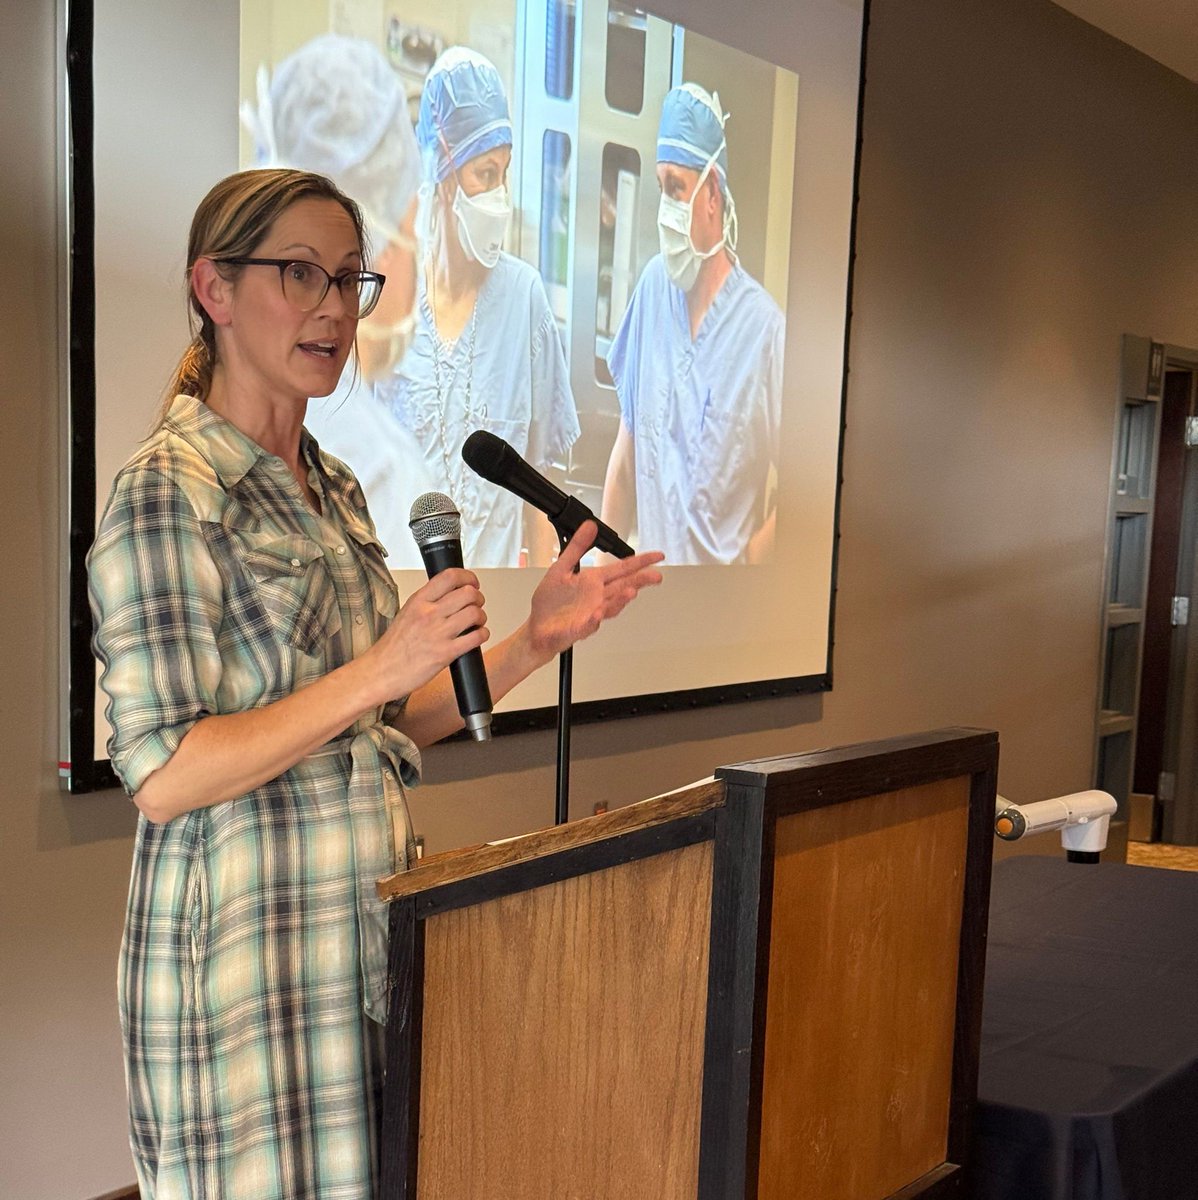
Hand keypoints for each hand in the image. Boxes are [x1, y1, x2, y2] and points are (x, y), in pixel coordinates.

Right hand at [361, 568, 488, 704]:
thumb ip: (427, 603)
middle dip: (478, 598)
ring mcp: (438, 633)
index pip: (450, 577)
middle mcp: (428, 614)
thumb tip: (449, 595)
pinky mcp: (445, 653)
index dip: (468, 577)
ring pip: (474, 613)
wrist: (380, 672)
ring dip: (481, 616)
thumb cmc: (392, 648)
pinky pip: (475, 637)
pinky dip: (482, 634)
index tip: (473, 582)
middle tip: (477, 604)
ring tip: (477, 622)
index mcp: (418, 601)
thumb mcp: (406, 614)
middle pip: (468, 593)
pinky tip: (478, 636)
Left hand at [527, 522, 663, 662]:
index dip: (640, 562)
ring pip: (610, 606)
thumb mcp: (561, 567)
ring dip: (620, 600)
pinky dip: (594, 619)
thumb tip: (589, 526)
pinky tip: (597, 614)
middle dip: (640, 581)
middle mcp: (596, 597)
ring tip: (631, 592)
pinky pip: (588, 624)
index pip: (622, 569)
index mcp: (593, 582)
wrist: (537, 629)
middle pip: (623, 587)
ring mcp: (590, 613)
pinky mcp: (578, 627)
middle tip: (656, 576)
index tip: (657, 556)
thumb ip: (577, 547)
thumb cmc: (550, 603)